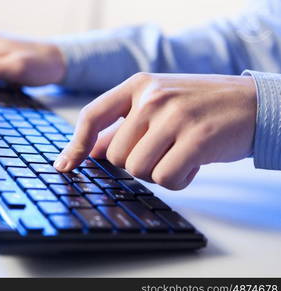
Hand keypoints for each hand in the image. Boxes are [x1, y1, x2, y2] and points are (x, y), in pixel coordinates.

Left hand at [54, 73, 256, 189]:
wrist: (251, 103)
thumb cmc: (199, 106)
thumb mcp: (158, 104)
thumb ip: (123, 125)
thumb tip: (88, 151)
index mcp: (139, 85)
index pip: (92, 115)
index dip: (75, 144)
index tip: (65, 166)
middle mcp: (152, 96)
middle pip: (115, 155)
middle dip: (135, 163)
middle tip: (162, 151)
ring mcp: (174, 116)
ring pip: (138, 169)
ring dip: (157, 172)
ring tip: (179, 154)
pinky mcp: (196, 138)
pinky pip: (166, 179)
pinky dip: (179, 179)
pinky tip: (193, 163)